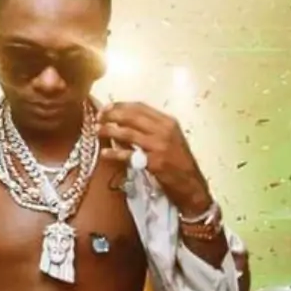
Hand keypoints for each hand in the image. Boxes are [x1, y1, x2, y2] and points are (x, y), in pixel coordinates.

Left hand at [97, 101, 211, 215]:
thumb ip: (151, 130)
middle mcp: (164, 130)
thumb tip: (124, 124)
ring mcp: (159, 146)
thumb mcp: (170, 140)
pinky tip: (104, 153)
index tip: (106, 107)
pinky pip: (129, 155)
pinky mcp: (154, 162)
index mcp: (168, 122)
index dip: (120, 105)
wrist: (192, 185)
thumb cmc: (179, 163)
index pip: (140, 107)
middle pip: (132, 116)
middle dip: (112, 115)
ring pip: (128, 133)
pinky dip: (115, 153)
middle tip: (98, 117)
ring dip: (110, 130)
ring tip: (97, 130)